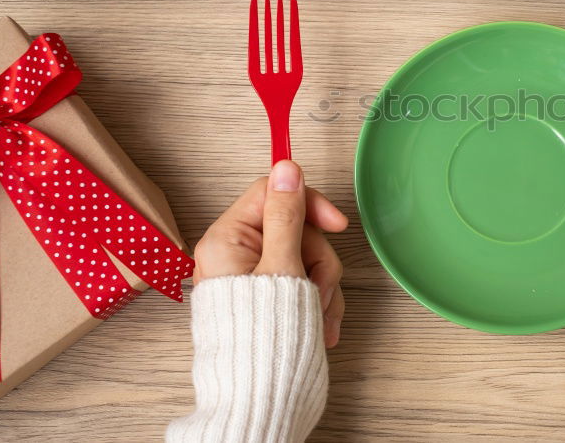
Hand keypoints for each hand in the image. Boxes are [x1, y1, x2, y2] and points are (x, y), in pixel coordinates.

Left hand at [193, 160, 348, 346]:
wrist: (261, 397)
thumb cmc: (264, 339)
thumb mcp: (282, 268)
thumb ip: (286, 216)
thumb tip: (286, 168)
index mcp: (228, 240)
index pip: (273, 194)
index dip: (309, 205)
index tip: (336, 225)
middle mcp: (236, 255)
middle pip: (296, 229)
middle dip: (318, 260)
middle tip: (317, 289)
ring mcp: (254, 278)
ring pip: (306, 257)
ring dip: (322, 286)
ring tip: (318, 316)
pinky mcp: (268, 297)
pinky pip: (304, 282)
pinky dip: (318, 302)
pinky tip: (320, 325)